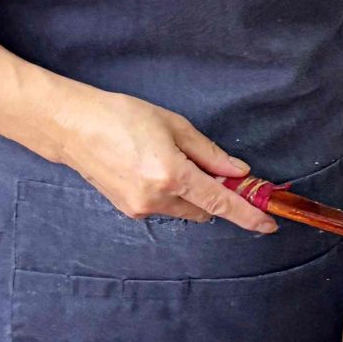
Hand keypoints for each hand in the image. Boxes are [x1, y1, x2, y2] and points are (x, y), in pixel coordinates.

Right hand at [45, 86, 274, 232]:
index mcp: (172, 175)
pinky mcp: (129, 210)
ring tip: (170, 159)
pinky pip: (165, 207)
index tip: (269, 224)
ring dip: (191, 193)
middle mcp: (157, 199)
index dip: (247, 214)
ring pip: (185, 210)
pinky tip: (154, 168)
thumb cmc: (122, 117)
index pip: (219, 202)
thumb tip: (237, 173)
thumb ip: (209, 153)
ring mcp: (141, 209)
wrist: (73, 127)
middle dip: (215, 194)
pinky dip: (172, 194)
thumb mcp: (173, 125)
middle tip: (210, 167)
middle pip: (205, 209)